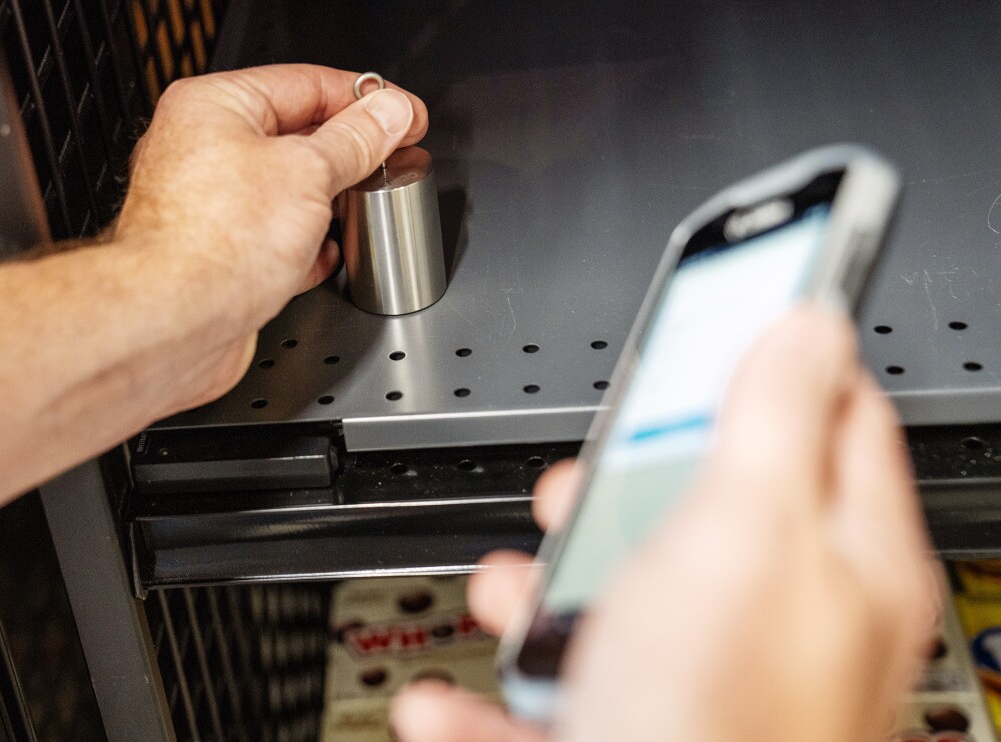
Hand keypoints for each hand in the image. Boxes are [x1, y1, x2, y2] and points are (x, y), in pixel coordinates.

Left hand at [115, 65, 427, 407]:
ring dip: (327, 201)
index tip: (402, 114)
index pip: (304, 84)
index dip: (363, 99)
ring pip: (283, 190)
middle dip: (348, 151)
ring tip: (366, 206)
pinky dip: (302, 243)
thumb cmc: (211, 245)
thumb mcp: (309, 173)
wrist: (174, 323)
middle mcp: (200, 149)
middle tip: (394, 158)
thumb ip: (356, 141)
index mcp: (213, 106)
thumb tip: (388, 114)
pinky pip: (268, 237)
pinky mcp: (212, 255)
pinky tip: (325, 254)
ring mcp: (204, 205)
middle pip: (293, 135)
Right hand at [391, 307, 936, 741]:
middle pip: (703, 515)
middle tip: (585, 467)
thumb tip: (805, 317)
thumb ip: (769, 416)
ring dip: (541, 593)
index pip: (834, 419)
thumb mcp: (738, 532)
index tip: (734, 304)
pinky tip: (450, 702)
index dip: (783, 351)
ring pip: (615, 610)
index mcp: (832, 562)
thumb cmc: (712, 723)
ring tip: (511, 589)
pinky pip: (547, 710)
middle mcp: (776, 629)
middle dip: (624, 483)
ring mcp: (697, 696)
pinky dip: (491, 702)